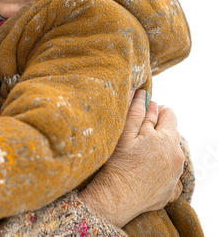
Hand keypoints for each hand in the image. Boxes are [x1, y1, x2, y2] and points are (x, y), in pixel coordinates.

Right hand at [78, 90, 183, 227]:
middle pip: (171, 132)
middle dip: (157, 128)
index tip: (140, 113)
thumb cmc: (118, 164)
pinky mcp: (170, 190)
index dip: (154, 109)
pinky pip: (167, 169)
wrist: (117, 199)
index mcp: (167, 139)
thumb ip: (136, 112)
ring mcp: (175, 174)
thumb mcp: (125, 133)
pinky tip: (142, 166)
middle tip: (136, 132)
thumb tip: (143, 94)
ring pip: (170, 151)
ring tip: (138, 150)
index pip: (168, 114)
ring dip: (158, 146)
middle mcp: (177, 156)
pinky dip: (157, 163)